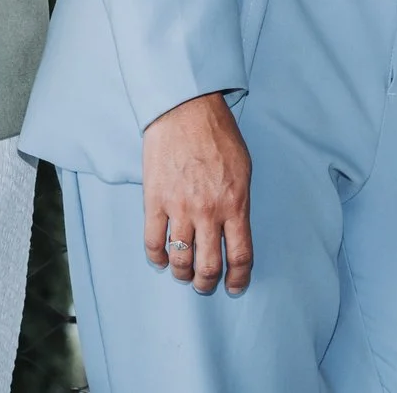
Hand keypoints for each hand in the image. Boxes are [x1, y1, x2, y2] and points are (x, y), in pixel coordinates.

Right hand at [142, 92, 252, 295]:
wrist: (185, 109)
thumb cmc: (217, 134)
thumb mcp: (243, 169)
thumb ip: (238, 202)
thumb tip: (234, 228)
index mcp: (235, 204)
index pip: (240, 255)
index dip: (238, 278)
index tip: (234, 286)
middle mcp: (209, 212)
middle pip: (209, 265)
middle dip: (207, 282)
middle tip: (204, 284)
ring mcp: (180, 208)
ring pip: (180, 259)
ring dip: (182, 274)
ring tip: (183, 274)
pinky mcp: (155, 200)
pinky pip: (153, 241)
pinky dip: (157, 257)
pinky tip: (161, 259)